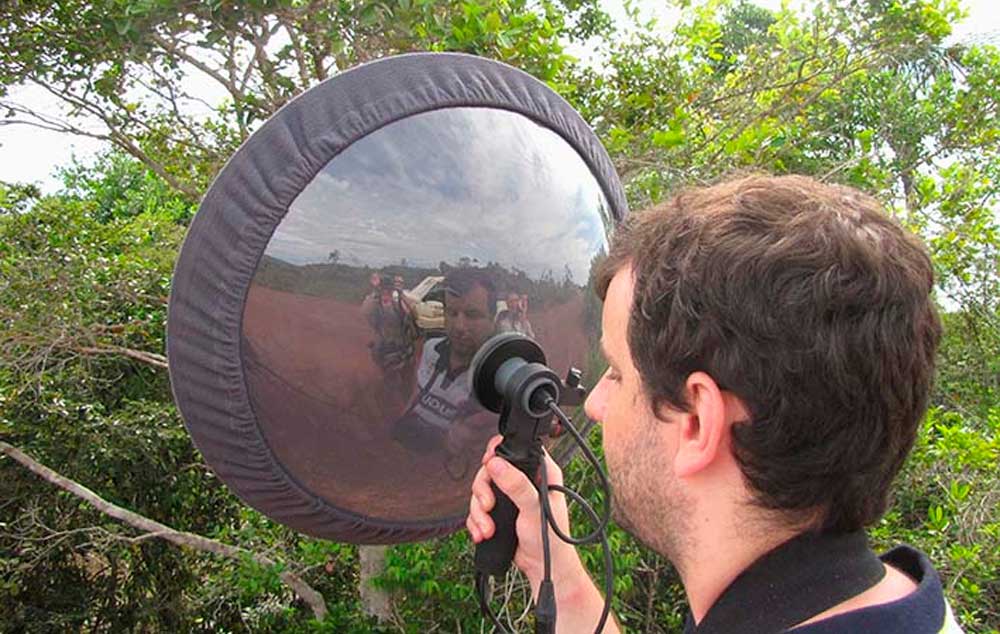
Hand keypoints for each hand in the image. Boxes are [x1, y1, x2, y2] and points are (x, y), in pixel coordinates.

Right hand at [466, 435, 586, 599]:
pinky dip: (476, 522)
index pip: (517, 450)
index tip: (488, 463)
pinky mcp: (499, 512)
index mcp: (540, 472)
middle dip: (483, 491)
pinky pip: (478, 509)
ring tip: (487, 528)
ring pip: (481, 490)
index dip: (499, 452)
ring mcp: (510, 497)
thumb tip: (497, 464)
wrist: (543, 568)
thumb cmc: (551, 540)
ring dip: (479, 511)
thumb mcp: (534, 508)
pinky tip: (483, 533)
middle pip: (491, 470)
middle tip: (488, 505)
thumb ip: (517, 485)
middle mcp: (524, 481)